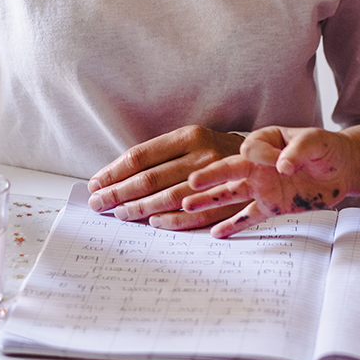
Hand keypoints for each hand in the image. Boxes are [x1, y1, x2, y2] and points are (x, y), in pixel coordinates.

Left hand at [87, 126, 244, 229]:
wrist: (263, 159)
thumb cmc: (213, 152)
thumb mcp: (189, 141)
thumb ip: (158, 155)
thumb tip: (114, 176)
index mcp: (189, 136)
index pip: (141, 156)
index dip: (114, 172)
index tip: (96, 184)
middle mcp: (203, 154)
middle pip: (150, 178)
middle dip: (118, 193)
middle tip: (98, 203)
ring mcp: (217, 178)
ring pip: (168, 198)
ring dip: (139, 209)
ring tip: (119, 213)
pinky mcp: (229, 200)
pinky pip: (194, 215)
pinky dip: (170, 221)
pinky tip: (152, 223)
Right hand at [181, 126, 354, 238]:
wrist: (343, 168)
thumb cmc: (327, 148)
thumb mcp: (316, 141)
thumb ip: (297, 150)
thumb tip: (280, 166)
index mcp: (265, 143)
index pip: (251, 149)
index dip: (260, 156)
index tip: (279, 163)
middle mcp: (258, 165)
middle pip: (228, 170)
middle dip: (210, 177)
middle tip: (191, 183)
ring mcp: (262, 186)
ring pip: (231, 193)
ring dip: (210, 200)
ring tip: (187, 205)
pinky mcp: (271, 205)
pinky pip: (249, 216)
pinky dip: (233, 225)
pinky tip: (215, 233)